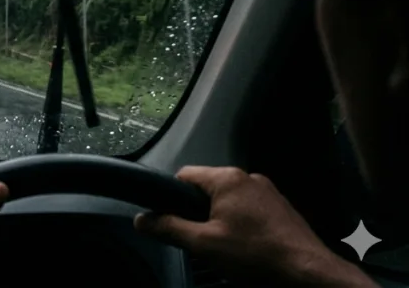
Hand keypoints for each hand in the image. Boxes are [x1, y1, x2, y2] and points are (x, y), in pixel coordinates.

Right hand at [135, 166, 375, 286]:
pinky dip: (242, 227)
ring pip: (229, 202)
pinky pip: (249, 211)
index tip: (171, 220)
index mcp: (228, 179)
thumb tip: (143, 219)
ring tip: (227, 249)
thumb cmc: (258, 256)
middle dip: (199, 214)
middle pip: (207, 190)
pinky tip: (247, 250)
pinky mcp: (281, 210)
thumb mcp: (203, 245)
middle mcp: (249, 179)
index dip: (171, 198)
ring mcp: (268, 193)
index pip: (184, 175)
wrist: (309, 274)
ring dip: (221, 222)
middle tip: (201, 241)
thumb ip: (169, 228)